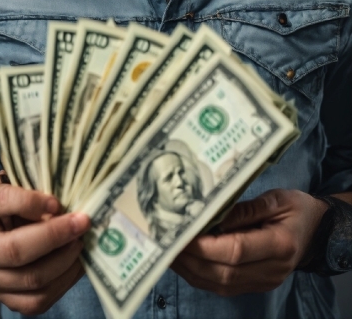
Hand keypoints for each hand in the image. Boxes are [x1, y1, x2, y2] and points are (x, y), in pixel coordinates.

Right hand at [0, 185, 89, 314]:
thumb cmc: (2, 207)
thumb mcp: (10, 189)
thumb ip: (29, 195)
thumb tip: (58, 209)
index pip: (4, 201)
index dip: (32, 201)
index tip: (57, 201)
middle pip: (17, 251)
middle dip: (56, 236)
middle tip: (82, 223)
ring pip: (32, 280)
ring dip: (64, 261)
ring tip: (79, 243)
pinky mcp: (6, 300)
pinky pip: (38, 301)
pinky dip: (63, 282)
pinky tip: (75, 264)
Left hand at [172, 188, 327, 295]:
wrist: (316, 231)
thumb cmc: (297, 209)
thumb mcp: (277, 198)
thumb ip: (246, 208)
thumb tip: (213, 215)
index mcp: (281, 244)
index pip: (238, 250)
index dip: (207, 245)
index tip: (183, 232)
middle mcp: (272, 270)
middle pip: (224, 271)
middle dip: (191, 258)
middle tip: (166, 241)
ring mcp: (263, 281)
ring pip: (220, 284)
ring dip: (190, 270)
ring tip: (168, 251)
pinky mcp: (254, 284)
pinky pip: (222, 286)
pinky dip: (199, 275)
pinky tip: (183, 261)